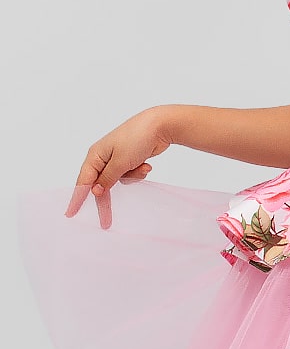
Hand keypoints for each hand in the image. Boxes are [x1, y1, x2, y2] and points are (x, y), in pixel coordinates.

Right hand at [66, 107, 172, 227]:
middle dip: (106, 200)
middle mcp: (103, 157)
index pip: (83, 181)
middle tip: (106, 222)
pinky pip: (130, 175)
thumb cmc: (136, 139)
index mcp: (95, 155)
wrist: (161, 125)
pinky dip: (138, 172)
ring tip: (142, 167)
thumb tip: (95, 192)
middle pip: (101, 185)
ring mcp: (117, 158)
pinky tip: (147, 164)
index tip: (71, 213)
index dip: (77, 198)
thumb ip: (107, 179)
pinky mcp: (130, 160)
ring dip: (132, 177)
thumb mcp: (120, 162)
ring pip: (119, 181)